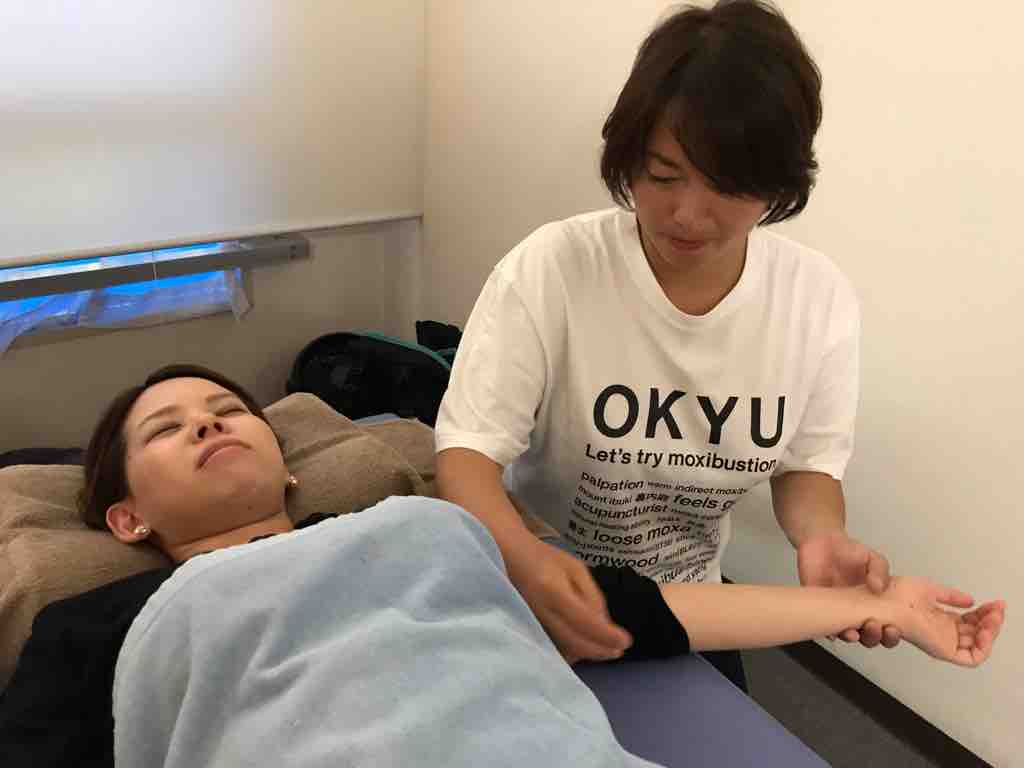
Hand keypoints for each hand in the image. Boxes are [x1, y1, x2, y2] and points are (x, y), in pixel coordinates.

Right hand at [505, 536, 631, 663]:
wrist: (510, 560)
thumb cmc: (546, 560)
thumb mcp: (575, 569)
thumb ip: (592, 597)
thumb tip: (606, 626)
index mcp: (553, 591)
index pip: (584, 621)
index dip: (607, 635)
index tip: (626, 641)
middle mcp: (541, 612)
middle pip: (575, 642)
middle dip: (601, 650)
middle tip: (619, 651)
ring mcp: (532, 625)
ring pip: (565, 650)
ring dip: (588, 652)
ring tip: (605, 648)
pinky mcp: (529, 632)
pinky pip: (555, 649)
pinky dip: (574, 651)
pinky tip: (584, 645)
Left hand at [798, 531, 900, 646]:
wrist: (823, 541)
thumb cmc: (850, 552)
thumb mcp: (872, 558)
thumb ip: (879, 570)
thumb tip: (879, 587)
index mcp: (875, 605)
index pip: (887, 628)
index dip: (892, 634)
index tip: (893, 628)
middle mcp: (857, 613)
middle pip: (869, 638)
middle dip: (874, 637)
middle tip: (874, 626)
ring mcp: (838, 612)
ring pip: (848, 635)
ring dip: (852, 637)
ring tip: (854, 632)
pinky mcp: (819, 608)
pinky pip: (823, 627)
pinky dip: (828, 632)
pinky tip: (832, 630)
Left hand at [882, 576, 1005, 666]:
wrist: (881, 598)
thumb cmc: (895, 593)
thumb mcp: (930, 590)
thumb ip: (950, 596)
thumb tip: (970, 601)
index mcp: (940, 620)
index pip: (972, 622)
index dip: (986, 614)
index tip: (996, 603)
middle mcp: (943, 633)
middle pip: (978, 634)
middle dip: (992, 622)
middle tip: (997, 610)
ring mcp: (942, 642)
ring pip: (978, 646)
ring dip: (990, 633)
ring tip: (991, 618)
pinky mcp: (941, 650)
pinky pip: (970, 658)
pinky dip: (983, 647)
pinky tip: (984, 631)